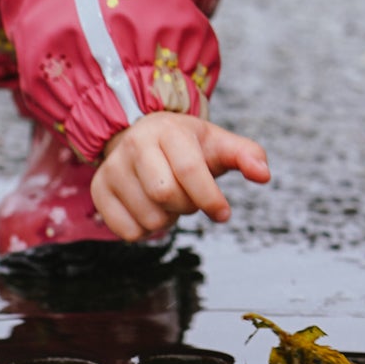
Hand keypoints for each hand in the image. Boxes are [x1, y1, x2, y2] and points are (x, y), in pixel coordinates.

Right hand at [92, 115, 269, 242]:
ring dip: (168, 219)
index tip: (224, 214)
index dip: (210, 198)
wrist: (142, 136)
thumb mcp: (218, 143)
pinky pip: (127, 232)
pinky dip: (146, 230)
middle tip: (190, 197)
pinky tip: (149, 209)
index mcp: (167, 131)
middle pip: (166, 196)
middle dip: (188, 206)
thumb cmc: (187, 145)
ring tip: (168, 199)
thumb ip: (247, 154)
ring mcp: (112, 168)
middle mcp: (134, 145)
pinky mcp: (99, 191)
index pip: (189, 170)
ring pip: (149, 218)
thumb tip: (264, 175)